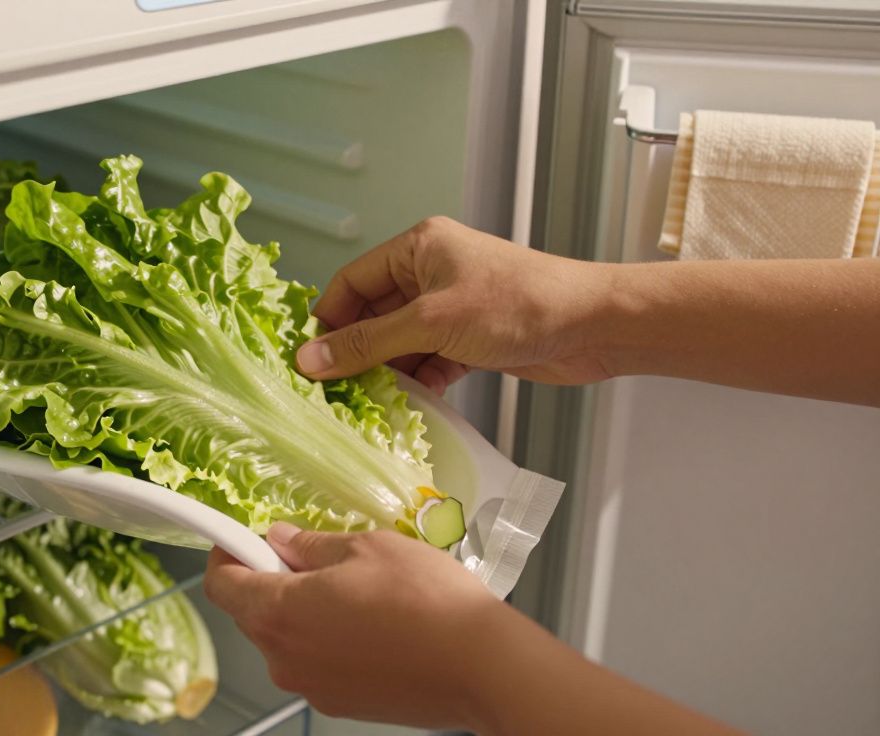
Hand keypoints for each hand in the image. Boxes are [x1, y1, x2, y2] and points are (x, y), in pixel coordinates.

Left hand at [205, 522, 749, 735]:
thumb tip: (280, 540)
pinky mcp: (340, 703)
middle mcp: (284, 657)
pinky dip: (327, 639)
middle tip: (309, 553)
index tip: (242, 536)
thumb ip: (312, 545)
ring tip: (352, 587)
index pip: (221, 584)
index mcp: (279, 612)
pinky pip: (315, 662)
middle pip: (251, 613)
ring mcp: (311, 686)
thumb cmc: (425, 600)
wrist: (480, 666)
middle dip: (268, 579)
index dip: (227, 554)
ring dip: (301, 610)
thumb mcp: (366, 547)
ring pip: (285, 639)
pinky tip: (369, 622)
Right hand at [295, 217, 613, 392]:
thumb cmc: (519, 305)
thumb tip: (311, 360)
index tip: (309, 361)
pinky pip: (427, 359)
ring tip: (369, 404)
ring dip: (387, 372)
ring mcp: (451, 306)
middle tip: (334, 390)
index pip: (351, 281)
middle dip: (356, 351)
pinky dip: (418, 381)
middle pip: (372, 315)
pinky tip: (410, 404)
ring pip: (399, 342)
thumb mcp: (431, 323)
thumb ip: (368, 343)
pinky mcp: (470, 337)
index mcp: (417, 248)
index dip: (328, 321)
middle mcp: (430, 272)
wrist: (593, 326)